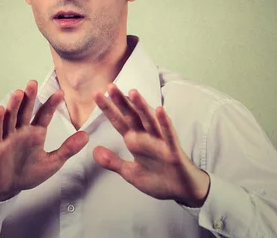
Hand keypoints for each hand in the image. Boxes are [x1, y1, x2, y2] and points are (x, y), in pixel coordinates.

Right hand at [0, 81, 88, 201]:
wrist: (7, 189)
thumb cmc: (28, 174)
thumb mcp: (52, 162)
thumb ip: (67, 149)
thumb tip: (86, 136)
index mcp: (35, 133)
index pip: (44, 114)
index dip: (51, 104)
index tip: (60, 93)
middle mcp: (21, 131)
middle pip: (25, 111)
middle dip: (29, 97)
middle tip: (33, 82)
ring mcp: (8, 137)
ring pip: (10, 117)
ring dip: (14, 105)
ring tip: (19, 93)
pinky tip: (0, 109)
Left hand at [92, 84, 209, 207]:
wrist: (181, 191)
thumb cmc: (158, 178)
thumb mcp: (130, 173)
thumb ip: (113, 162)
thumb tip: (94, 151)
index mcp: (135, 141)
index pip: (119, 122)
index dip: (108, 109)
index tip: (96, 95)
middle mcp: (146, 137)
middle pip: (132, 116)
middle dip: (122, 102)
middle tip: (111, 86)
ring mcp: (160, 142)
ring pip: (149, 120)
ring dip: (142, 106)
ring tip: (133, 92)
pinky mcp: (173, 150)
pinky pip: (168, 135)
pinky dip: (164, 123)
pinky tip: (160, 110)